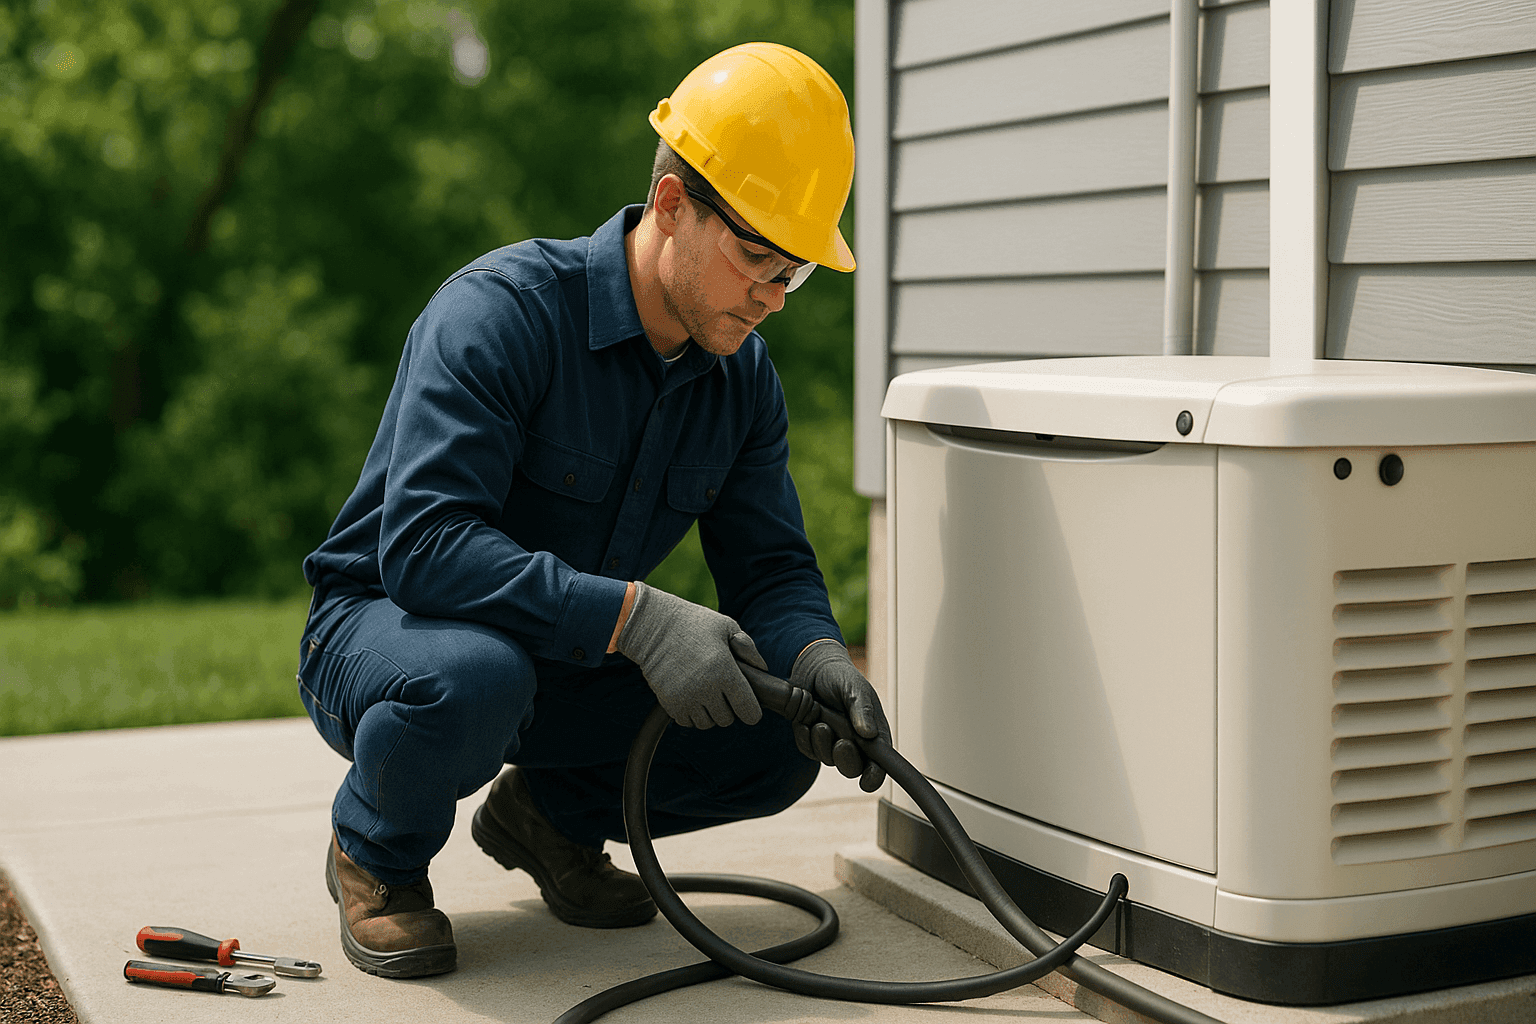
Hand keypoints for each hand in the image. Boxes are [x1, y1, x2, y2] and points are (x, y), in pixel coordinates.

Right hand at [615, 582, 764, 728]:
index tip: (746, 700)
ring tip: (706, 690)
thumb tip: (762, 669)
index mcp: (725, 672)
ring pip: (707, 723)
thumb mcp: (726, 626)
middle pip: (727, 720)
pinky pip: (687, 722)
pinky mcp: (669, 703)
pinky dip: (691, 714)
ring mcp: (685, 699)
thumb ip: (748, 648)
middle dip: (729, 708)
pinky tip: (691, 694)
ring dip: (709, 712)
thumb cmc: (693, 623)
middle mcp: (706, 689)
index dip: (751, 709)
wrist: (651, 625)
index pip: (749, 713)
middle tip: (723, 690)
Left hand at [790, 641, 890, 791]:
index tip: (868, 780)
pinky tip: (807, 721)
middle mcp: (854, 743)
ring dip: (822, 743)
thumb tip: (869, 734)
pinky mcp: (812, 740)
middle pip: (852, 768)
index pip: (879, 764)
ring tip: (820, 720)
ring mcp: (831, 743)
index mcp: (873, 733)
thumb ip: (862, 710)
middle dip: (846, 759)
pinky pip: (808, 750)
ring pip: (827, 759)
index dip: (875, 776)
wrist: (813, 667)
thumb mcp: (855, 688)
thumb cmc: (840, 676)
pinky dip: (806, 738)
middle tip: (841, 743)